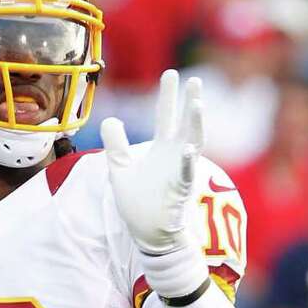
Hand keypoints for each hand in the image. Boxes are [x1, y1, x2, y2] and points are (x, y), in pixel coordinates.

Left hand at [101, 68, 203, 254]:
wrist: (149, 234)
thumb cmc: (138, 204)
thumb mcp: (119, 170)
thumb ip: (116, 145)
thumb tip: (110, 119)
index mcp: (161, 149)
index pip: (166, 116)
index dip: (168, 96)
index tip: (171, 73)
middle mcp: (175, 156)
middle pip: (183, 122)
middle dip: (188, 102)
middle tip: (193, 79)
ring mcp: (180, 171)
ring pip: (193, 142)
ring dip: (195, 124)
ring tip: (197, 104)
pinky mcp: (181, 190)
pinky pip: (187, 174)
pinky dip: (188, 162)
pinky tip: (189, 149)